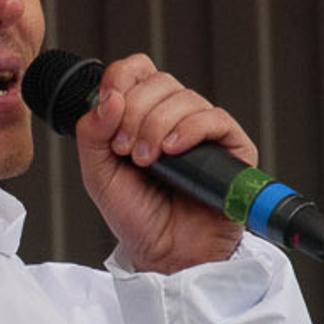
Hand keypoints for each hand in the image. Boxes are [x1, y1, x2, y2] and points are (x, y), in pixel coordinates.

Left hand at [72, 52, 251, 274]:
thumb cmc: (136, 216)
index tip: (109, 103)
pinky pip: (214, 119)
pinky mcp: (231, 146)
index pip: (137, 71)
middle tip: (126, 150)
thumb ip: (92, 134)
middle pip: (159, 81)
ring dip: (157, 126)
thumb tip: (110, 98)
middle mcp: (173, 117)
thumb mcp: (98, 174)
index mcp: (142, 115)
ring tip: (146, 161)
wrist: (164, 252)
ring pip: (185, 98)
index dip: (121, 77)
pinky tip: (171, 152)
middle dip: (135, 113)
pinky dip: (189, 130)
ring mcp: (203, 130)